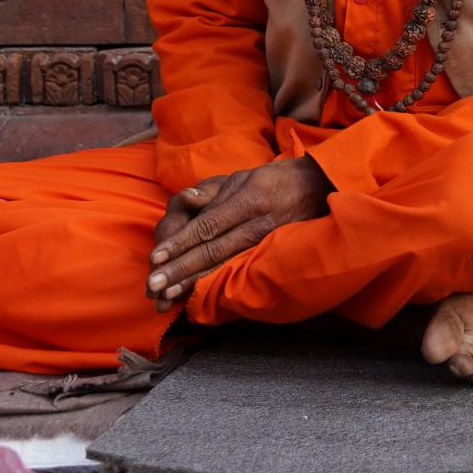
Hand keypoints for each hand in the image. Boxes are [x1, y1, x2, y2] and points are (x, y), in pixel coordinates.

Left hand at [146, 157, 331, 312]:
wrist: (319, 189)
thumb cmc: (275, 180)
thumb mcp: (242, 176)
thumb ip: (210, 191)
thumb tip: (185, 202)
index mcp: (249, 200)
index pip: (207, 225)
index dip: (180, 243)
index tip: (156, 258)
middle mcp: (257, 224)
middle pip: (212, 250)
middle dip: (180, 269)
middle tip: (153, 285)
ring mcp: (266, 241)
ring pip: (223, 265)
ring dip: (192, 282)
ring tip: (167, 296)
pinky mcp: (270, 253)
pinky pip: (237, 270)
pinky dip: (214, 283)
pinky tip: (196, 294)